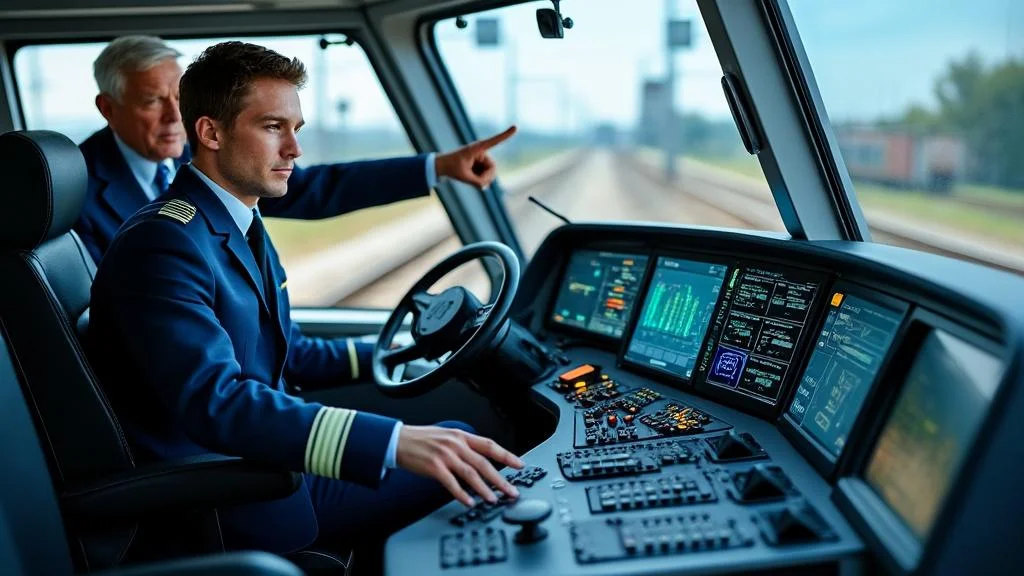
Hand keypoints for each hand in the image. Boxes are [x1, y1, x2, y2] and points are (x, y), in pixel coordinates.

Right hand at [396, 425, 524, 506]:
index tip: (520, 464)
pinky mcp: (434, 467)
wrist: (398, 440)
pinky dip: (461, 493)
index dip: (507, 455)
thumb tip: (481, 460)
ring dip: (484, 489)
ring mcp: (445, 455)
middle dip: (500, 479)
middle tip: (511, 491)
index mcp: (461, 436)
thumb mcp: (446, 436)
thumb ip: (463, 446)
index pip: (489, 445)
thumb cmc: (421, 439)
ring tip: (493, 499)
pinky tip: (468, 502)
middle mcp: (456, 444)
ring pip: (471, 474)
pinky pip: (451, 483)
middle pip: (484, 463)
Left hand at [435, 126, 516, 189]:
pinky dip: (479, 180)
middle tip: (478, 184)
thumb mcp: (464, 177)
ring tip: (470, 179)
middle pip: (492, 168)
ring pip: (489, 174)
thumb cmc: (451, 167)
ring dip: (482, 179)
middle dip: (486, 177)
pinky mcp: (480, 165)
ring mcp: (481, 159)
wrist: (442, 166)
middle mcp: (482, 152)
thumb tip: (485, 186)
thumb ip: (477, 182)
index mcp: (477, 148)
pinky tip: (471, 178)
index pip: (494, 141)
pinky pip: (485, 175)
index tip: (515, 127)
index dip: (505, 135)